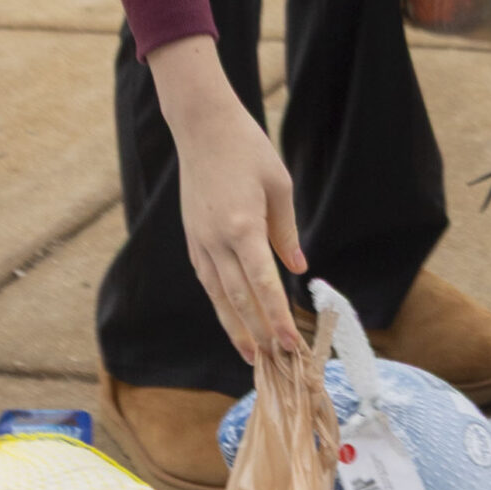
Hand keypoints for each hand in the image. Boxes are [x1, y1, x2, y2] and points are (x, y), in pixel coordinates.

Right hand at [147, 36, 305, 361]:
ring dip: (235, 328)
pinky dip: (220, 304)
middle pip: (238, 299)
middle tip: (276, 363)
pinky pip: (207, 280)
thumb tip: (298, 269)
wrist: (202, 126)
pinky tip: (231, 319)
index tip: (291, 344)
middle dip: (259, 334)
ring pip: (218, 296)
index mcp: (242, 226)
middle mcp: (217, 240)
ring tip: (251, 356)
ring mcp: (200, 241)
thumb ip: (286, 232)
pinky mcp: (192, 238)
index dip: (277, 318)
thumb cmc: (247, 149)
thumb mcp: (279, 185)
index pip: (263, 285)